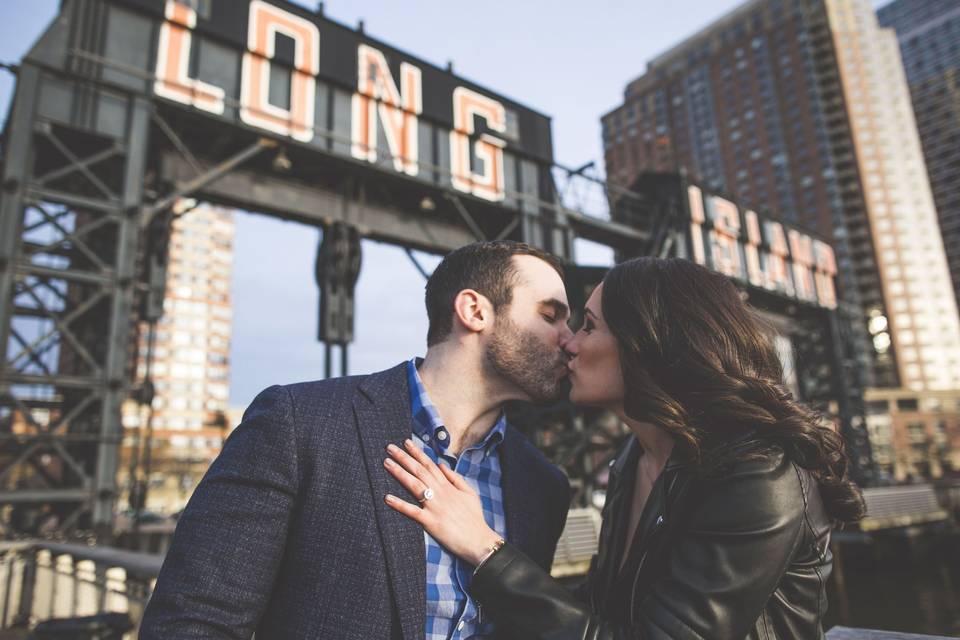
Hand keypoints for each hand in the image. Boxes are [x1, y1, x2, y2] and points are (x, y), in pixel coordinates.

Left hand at [384, 439, 501, 565]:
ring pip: (414, 485)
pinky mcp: (430, 522)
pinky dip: (399, 504)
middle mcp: (440, 493)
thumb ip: (455, 478)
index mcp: (448, 486)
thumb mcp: (469, 493)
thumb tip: (442, 464)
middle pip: (419, 471)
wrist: (479, 540)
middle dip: (404, 458)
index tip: (406, 443)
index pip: (430, 465)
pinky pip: (412, 511)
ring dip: (399, 473)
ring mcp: (434, 506)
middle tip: (390, 448)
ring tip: (387, 463)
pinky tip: (387, 497)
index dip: (417, 453)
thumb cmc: (474, 518)